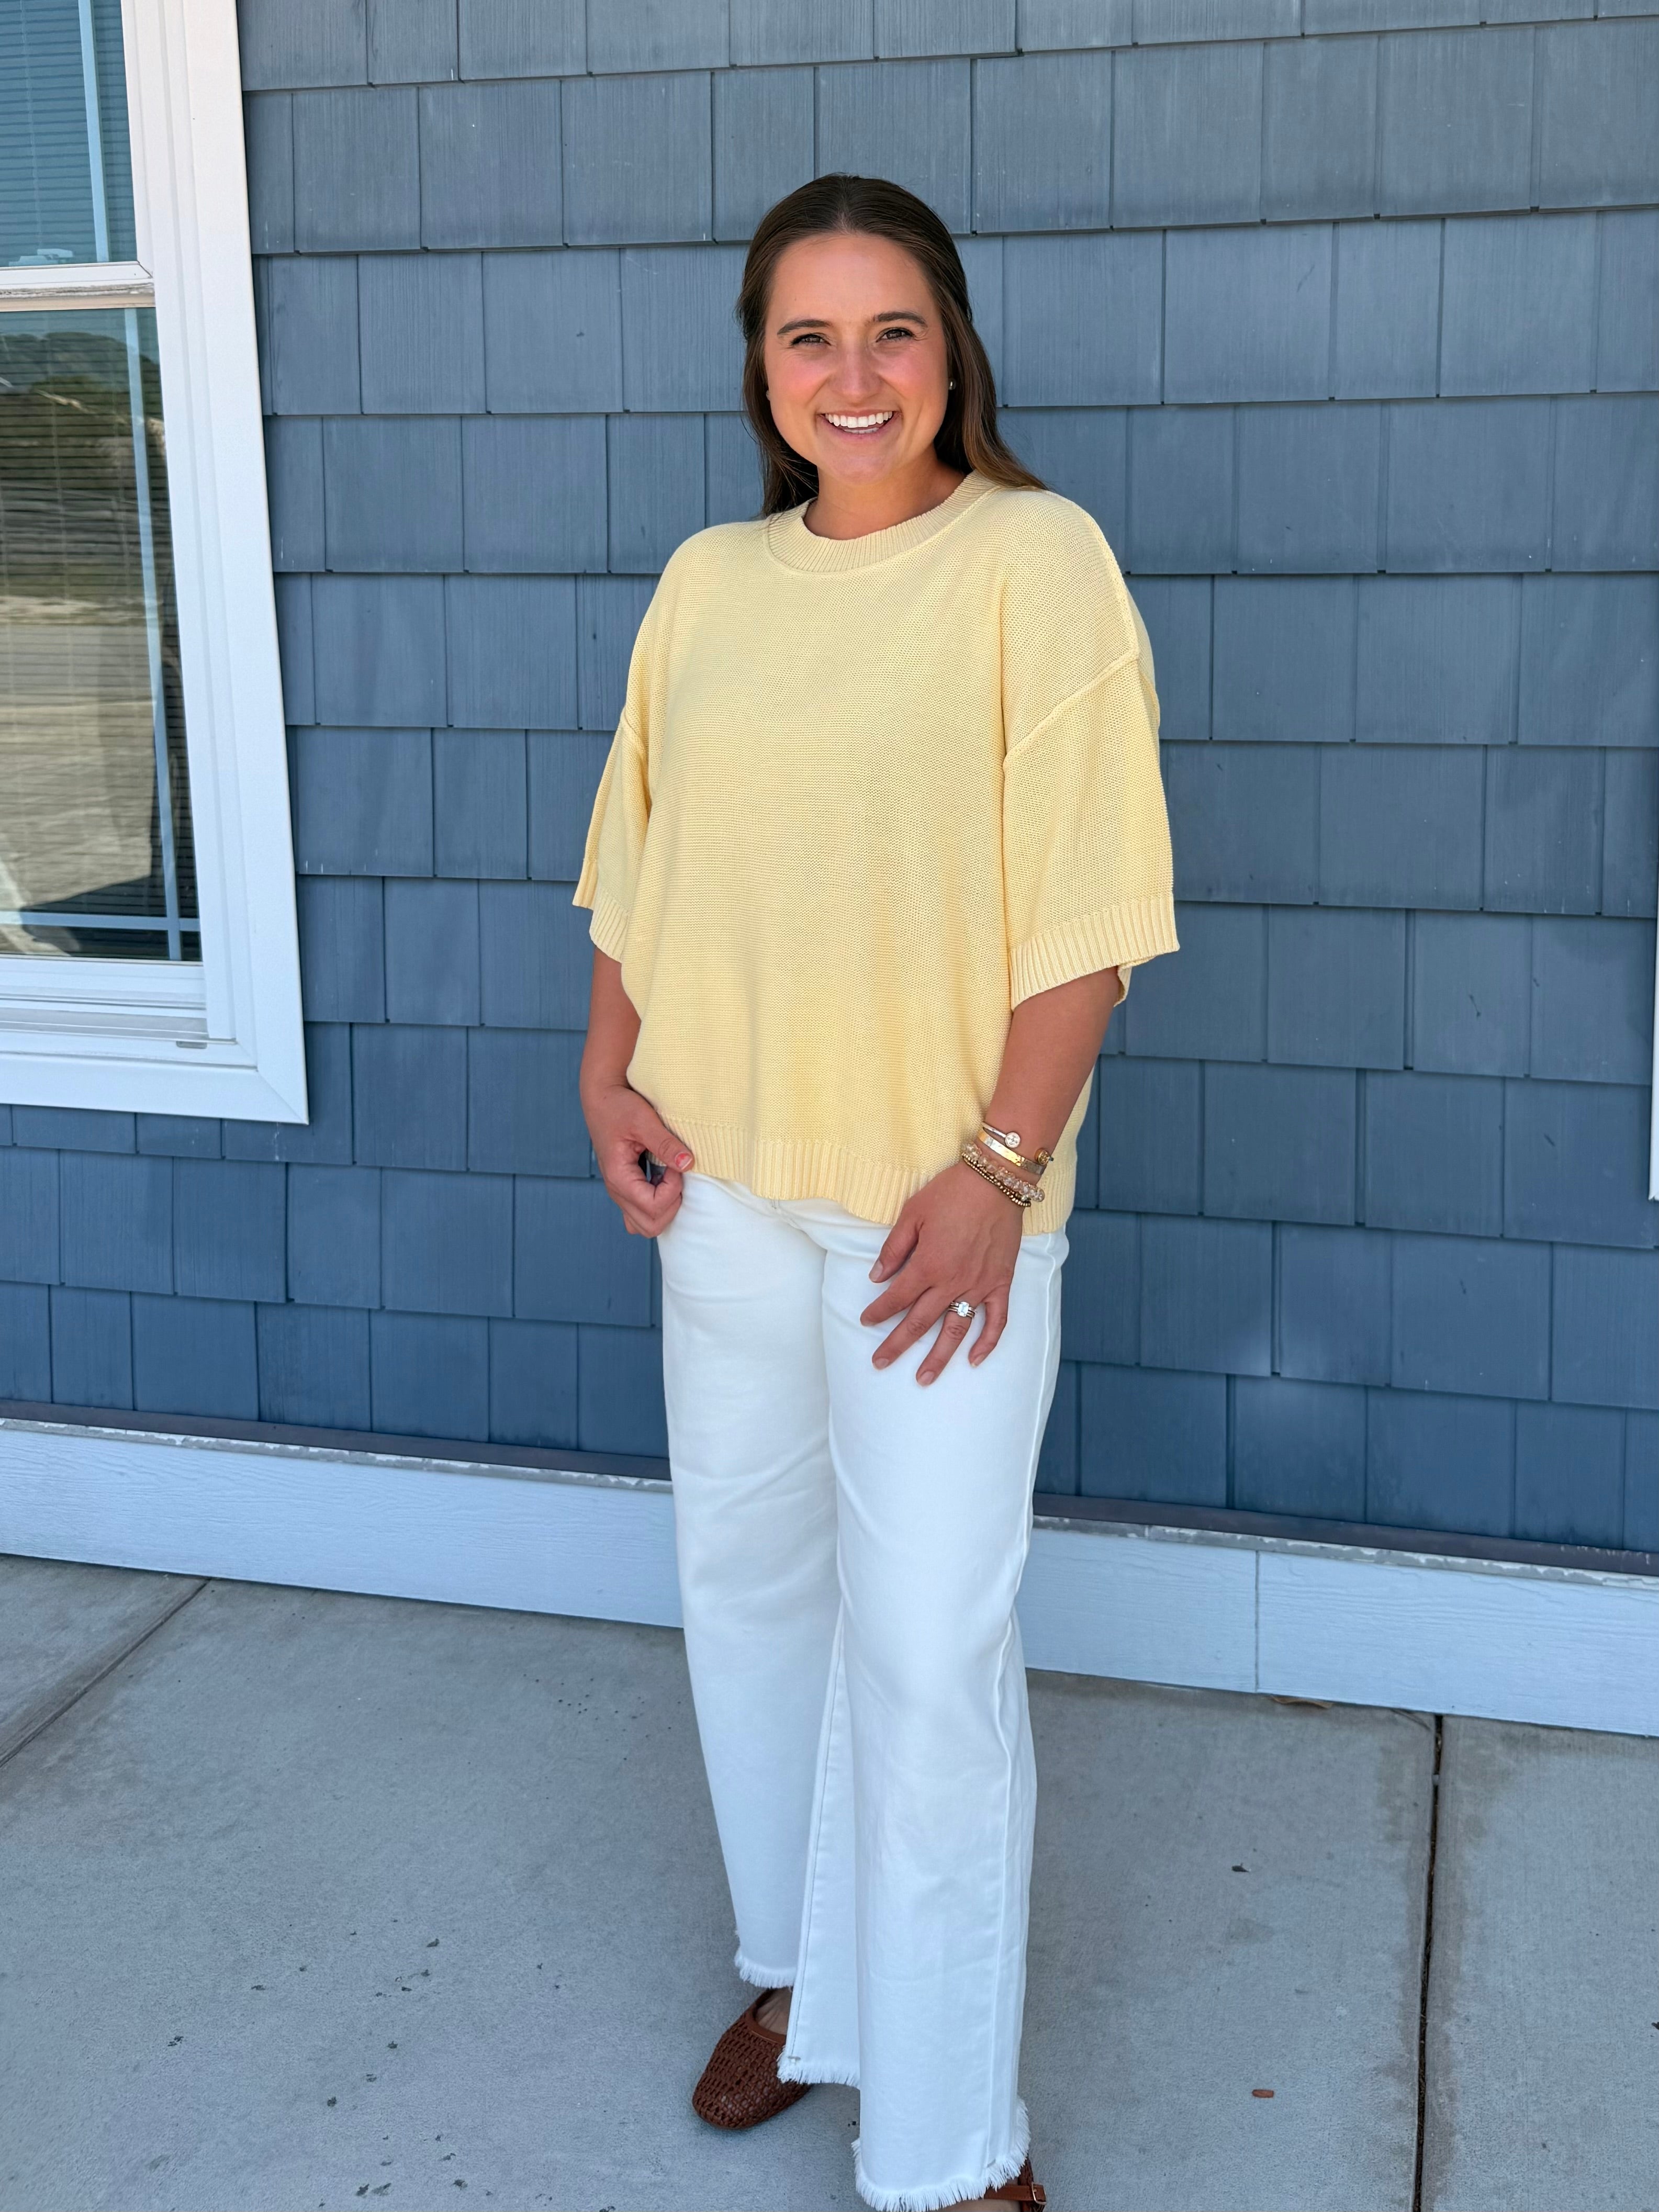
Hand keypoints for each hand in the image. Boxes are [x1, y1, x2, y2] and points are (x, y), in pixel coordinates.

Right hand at [583, 1078, 692, 1236]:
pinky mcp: (626, 1188)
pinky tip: (663, 1181)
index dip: (673, 1189)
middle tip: (675, 1174)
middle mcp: (617, 1191)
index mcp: (618, 1177)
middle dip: (672, 1204)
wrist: (601, 1099)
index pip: (653, 1206)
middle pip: (651, 1226)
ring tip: (669, 1179)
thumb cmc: (617, 1107)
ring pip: (646, 1225)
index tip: (675, 1163)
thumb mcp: (643, 1120)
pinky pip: (642, 1214)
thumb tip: (688, 1164)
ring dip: (665, 1208)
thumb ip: (665, 1144)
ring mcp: (621, 1193)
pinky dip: (658, 1206)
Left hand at [859, 1159, 1027, 1383]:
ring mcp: (979, 1285)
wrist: (996, 1180)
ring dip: (939, 1357)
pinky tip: (975, 1360)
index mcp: (928, 1264)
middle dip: (897, 1345)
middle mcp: (952, 1281)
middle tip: (880, 1364)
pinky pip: (996, 1320)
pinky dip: (987, 1342)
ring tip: (924, 1378)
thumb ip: (894, 1248)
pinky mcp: (1001, 1283)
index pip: (897, 1298)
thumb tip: (876, 1277)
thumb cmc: (951, 1192)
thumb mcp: (912, 1213)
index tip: (866, 1322)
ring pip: (956, 1329)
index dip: (879, 1312)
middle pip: (920, 1322)